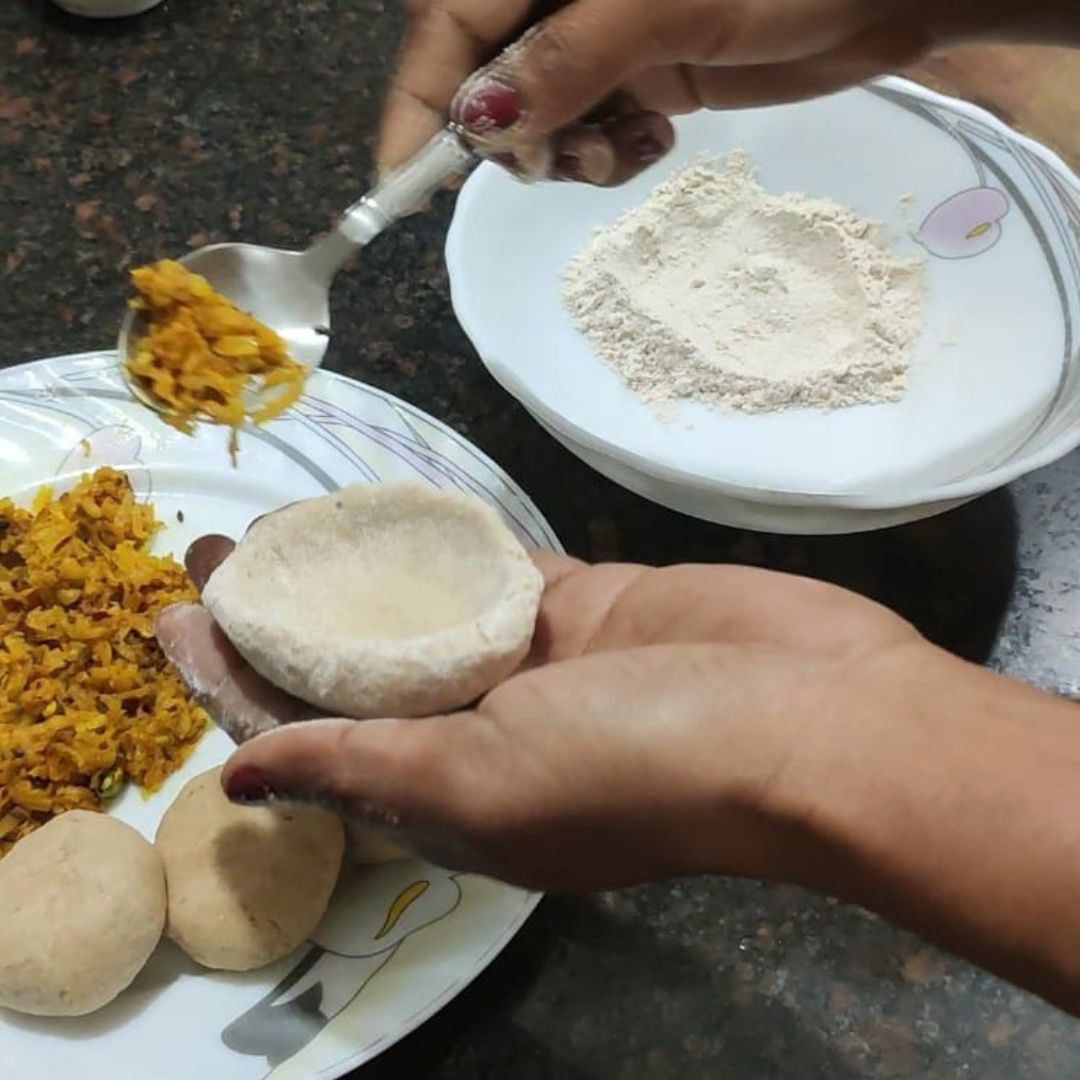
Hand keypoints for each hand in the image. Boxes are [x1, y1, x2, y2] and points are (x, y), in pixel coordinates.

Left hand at [157, 531, 922, 890]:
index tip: (169, 624)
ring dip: (347, 573)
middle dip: (277, 620)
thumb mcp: (482, 783)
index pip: (312, 742)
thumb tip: (243, 780)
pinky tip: (379, 511)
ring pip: (414, 614)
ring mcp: (533, 665)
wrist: (812, 717)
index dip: (235, 687)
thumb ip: (361, 769)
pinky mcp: (580, 603)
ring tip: (279, 524)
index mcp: (447, 797)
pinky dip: (436, 544)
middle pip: (351, 674)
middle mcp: (479, 735)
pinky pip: (487, 570)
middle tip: (211, 555)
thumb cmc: (642, 761)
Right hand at [377, 0, 1041, 184]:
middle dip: (511, 133)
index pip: (452, 23)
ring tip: (624, 149)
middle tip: (559, 158)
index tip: (402, 181)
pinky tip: (654, 139)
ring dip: (565, 152)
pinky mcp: (639, 69)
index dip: (422, 100)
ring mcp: (601, 31)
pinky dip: (608, 152)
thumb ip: (570, 56)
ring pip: (535, 113)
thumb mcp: (671, 5)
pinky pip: (588, 127)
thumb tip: (479, 118)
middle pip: (485, 74)